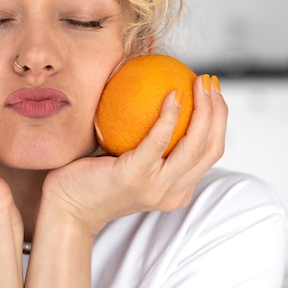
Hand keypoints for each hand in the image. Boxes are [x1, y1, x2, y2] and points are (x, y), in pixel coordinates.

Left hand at [42, 74, 226, 234]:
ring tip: (198, 83)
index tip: (213, 92)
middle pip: (210, 149)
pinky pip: (158, 141)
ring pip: (194, 147)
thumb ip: (150, 141)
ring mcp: (155, 188)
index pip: (210, 152)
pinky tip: (171, 94)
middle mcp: (173, 193)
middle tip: (209, 82)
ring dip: (203, 110)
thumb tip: (163, 94)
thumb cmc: (94, 177)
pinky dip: (169, 116)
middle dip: (218, 111)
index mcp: (177, 190)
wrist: (67, 206)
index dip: (219, 120)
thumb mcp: (131, 161)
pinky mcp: (134, 178)